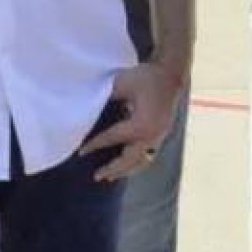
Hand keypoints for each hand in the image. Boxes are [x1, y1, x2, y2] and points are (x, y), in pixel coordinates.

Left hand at [81, 62, 182, 181]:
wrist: (170, 75)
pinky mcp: (162, 134)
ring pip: (142, 161)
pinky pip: (149, 155)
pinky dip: (137, 163)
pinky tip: (129, 165)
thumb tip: (87, 105)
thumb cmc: (146, 78)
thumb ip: (105, 97)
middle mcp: (151, 135)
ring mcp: (159, 137)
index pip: (113, 138)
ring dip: (126, 170)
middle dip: (113, 169)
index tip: (81, 152)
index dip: (95, 145)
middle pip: (129, 160)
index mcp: (140, 125)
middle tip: (97, 176)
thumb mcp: (121, 83)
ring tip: (111, 177)